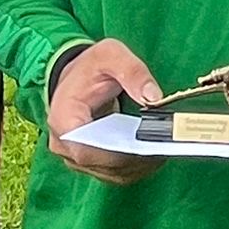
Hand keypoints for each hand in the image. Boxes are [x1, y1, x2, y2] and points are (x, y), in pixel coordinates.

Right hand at [46, 39, 164, 185]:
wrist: (75, 77)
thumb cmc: (89, 67)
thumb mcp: (110, 55)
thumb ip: (132, 72)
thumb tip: (153, 96)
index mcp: (64, 119)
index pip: (85, 150)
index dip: (115, 154)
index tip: (144, 146)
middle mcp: (64, 144)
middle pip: (103, 165)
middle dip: (135, 159)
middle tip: (164, 147)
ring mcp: (76, 157)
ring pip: (111, 173)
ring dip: (138, 166)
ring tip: (164, 150)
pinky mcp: (90, 161)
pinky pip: (115, 172)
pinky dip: (135, 166)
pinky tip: (154, 154)